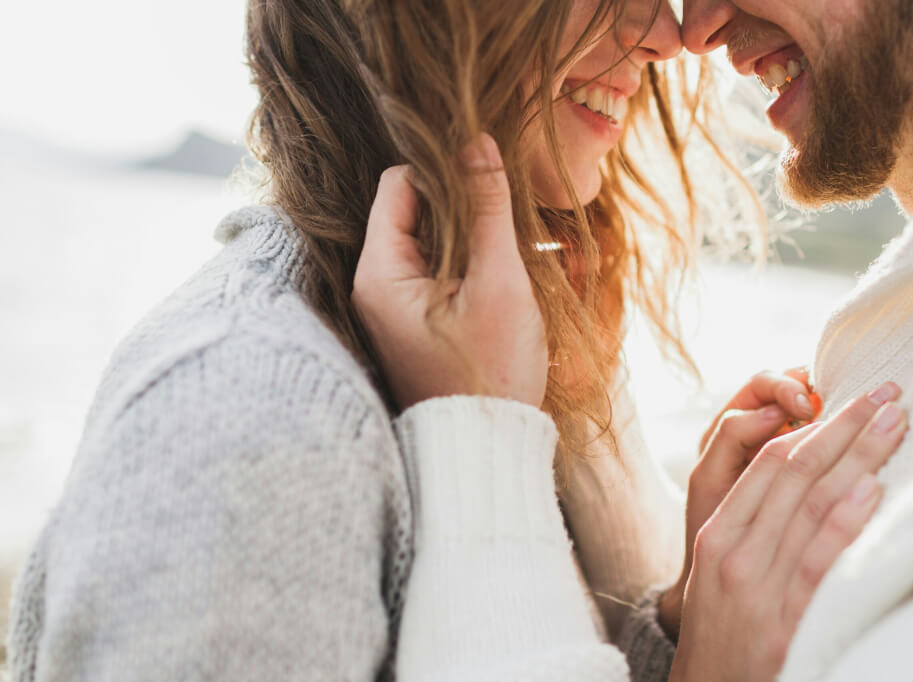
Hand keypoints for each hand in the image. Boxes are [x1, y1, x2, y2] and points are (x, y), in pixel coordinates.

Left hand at [352, 134, 547, 409]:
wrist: (486, 446)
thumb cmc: (491, 373)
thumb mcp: (498, 283)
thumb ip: (488, 209)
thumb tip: (478, 141)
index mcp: (380, 275)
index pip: (398, 185)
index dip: (444, 171)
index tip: (489, 176)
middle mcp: (375, 286)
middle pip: (412, 210)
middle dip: (460, 202)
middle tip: (506, 210)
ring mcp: (394, 305)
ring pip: (430, 238)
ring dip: (469, 231)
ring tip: (512, 243)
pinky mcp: (415, 320)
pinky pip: (438, 268)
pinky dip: (468, 259)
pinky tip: (504, 268)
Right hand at [668, 383, 908, 681]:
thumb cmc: (720, 626)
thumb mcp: (719, 567)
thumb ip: (752, 521)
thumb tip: (805, 467)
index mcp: (715, 531)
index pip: (767, 462)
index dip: (813, 423)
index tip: (851, 398)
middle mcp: (733, 550)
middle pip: (793, 471)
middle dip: (844, 426)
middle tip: (884, 393)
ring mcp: (757, 585)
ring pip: (811, 504)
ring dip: (858, 457)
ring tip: (894, 424)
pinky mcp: (785, 621)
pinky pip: (818, 559)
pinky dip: (847, 519)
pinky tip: (873, 487)